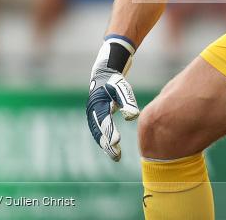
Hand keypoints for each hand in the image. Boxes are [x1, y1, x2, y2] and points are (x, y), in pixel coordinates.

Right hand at [86, 36, 139, 160]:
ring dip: (105, 143)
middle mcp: (93, 110)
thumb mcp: (121, 87)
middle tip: (116, 156)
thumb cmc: (114, 78)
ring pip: (98, 131)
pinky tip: (112, 144)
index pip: (104, 122)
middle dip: (107, 143)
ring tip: (115, 155)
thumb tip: (132, 117)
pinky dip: (105, 137)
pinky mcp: (97, 113)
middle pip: (98, 130)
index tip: (117, 143)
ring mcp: (93, 112)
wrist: (105, 69)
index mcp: (97, 104)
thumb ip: (127, 101)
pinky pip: (99, 128)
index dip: (109, 133)